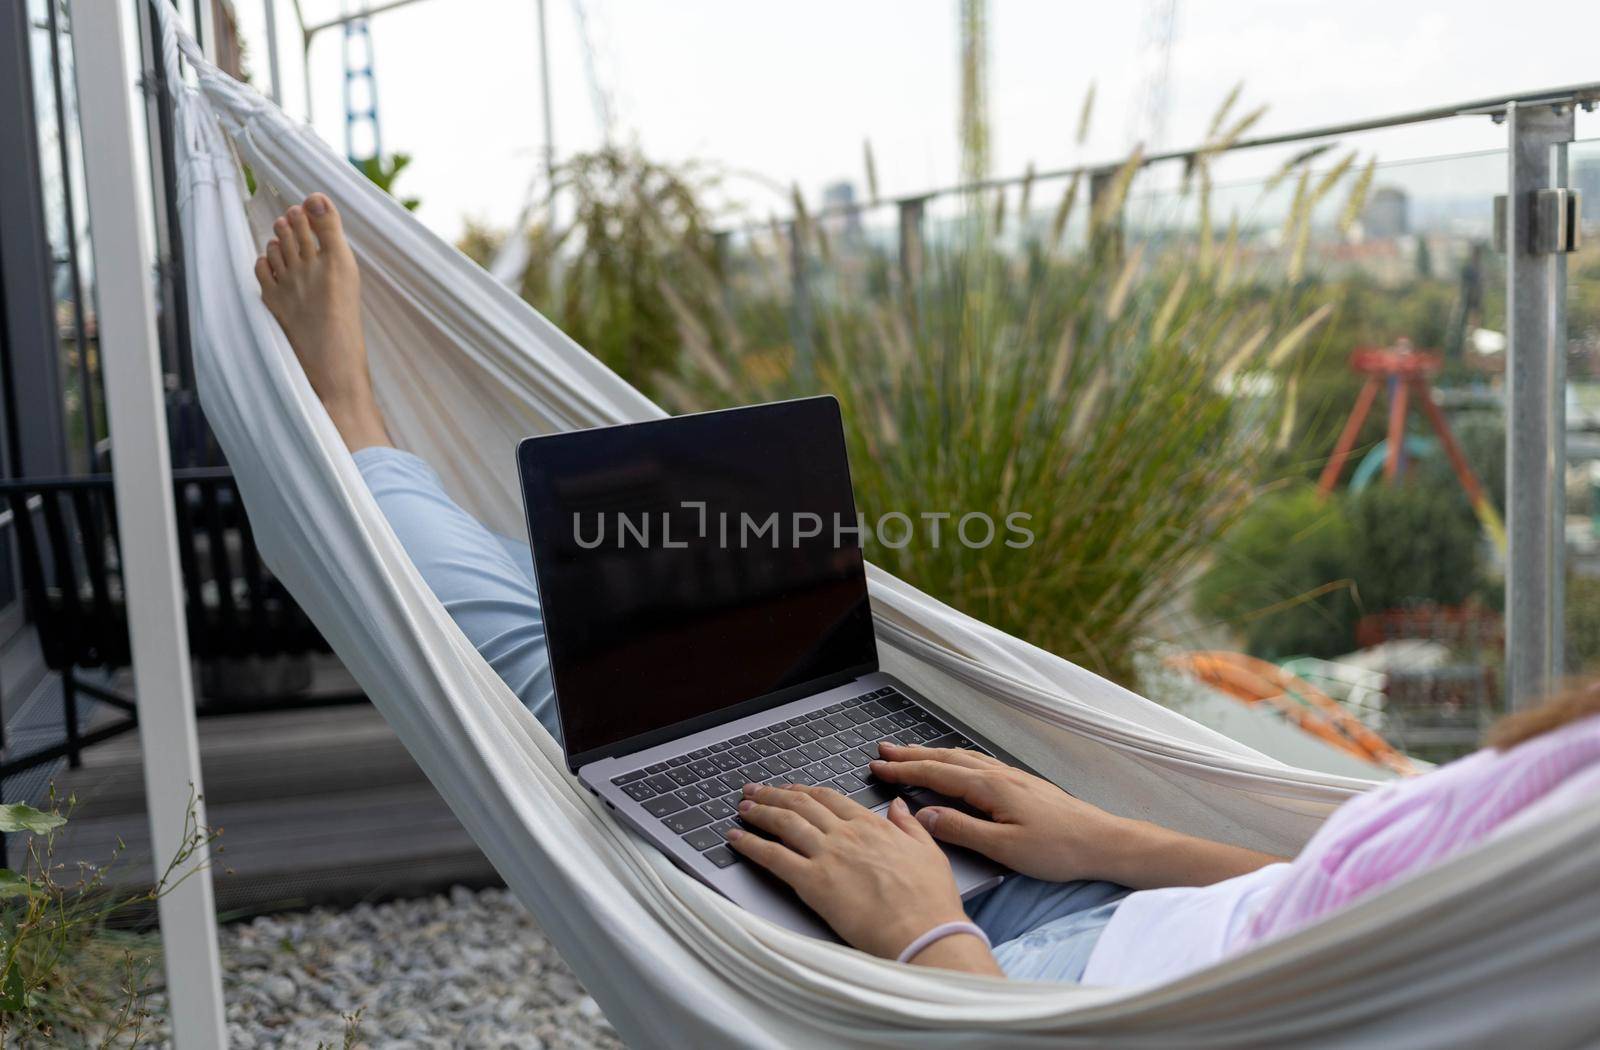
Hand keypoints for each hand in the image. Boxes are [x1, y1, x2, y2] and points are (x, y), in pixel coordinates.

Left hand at [726, 783, 998, 972]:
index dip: (805, 792)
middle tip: (755, 791)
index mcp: (872, 825)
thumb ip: (908, 825)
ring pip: (784, 824)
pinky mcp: (813, 883)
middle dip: (774, 795)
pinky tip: (736, 839)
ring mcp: (828, 856)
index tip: (790, 789)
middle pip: (801, 805)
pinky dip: (751, 845)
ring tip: (742, 808)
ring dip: (759, 812)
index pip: (830, 798)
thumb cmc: (930, 900)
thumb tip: (897, 805)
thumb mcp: (928, 851)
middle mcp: (846, 834)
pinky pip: (774, 857)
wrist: (924, 932)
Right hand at [868, 743, 1137, 884]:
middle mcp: (999, 775)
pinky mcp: (1022, 784)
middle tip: (882, 750)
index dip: (903, 771)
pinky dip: (955, 760)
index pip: (936, 775)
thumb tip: (925, 815)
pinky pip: (978, 763)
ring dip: (932, 754)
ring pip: (961, 758)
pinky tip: (956, 765)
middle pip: (945, 759)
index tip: (877, 767)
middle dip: (911, 755)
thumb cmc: (1060, 849)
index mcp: (990, 787)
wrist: (1104, 842)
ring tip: (910, 753)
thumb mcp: (1005, 848)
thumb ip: (962, 830)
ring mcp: (1012, 777)